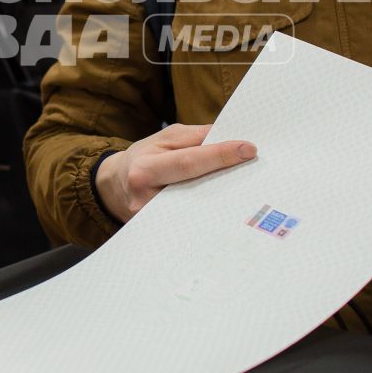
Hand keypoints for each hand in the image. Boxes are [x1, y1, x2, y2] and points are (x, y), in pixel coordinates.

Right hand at [94, 123, 257, 222]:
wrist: (113, 186)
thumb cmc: (143, 158)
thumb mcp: (163, 139)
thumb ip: (194, 138)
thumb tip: (227, 138)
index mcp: (144, 169)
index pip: (188, 162)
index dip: (220, 155)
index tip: (248, 149)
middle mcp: (146, 199)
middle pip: (196, 190)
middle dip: (228, 178)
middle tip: (258, 169)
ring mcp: (153, 222)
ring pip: (197, 211)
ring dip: (223, 199)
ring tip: (248, 188)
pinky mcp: (160, 234)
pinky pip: (191, 222)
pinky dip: (211, 213)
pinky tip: (229, 206)